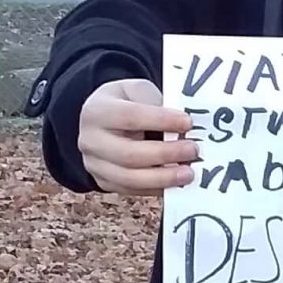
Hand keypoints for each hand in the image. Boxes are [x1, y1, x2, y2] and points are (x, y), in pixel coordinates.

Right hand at [79, 77, 198, 194]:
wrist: (103, 121)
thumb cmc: (127, 103)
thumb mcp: (138, 91)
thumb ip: (157, 105)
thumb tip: (184, 130)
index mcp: (97, 111)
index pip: (130, 117)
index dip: (160, 121)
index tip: (187, 122)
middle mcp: (90, 140)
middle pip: (129, 154)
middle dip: (165, 154)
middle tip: (192, 151)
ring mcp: (94, 164)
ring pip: (129, 178)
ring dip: (163, 178)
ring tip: (188, 173)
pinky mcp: (104, 182)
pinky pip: (132, 191)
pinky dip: (156, 189)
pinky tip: (176, 183)